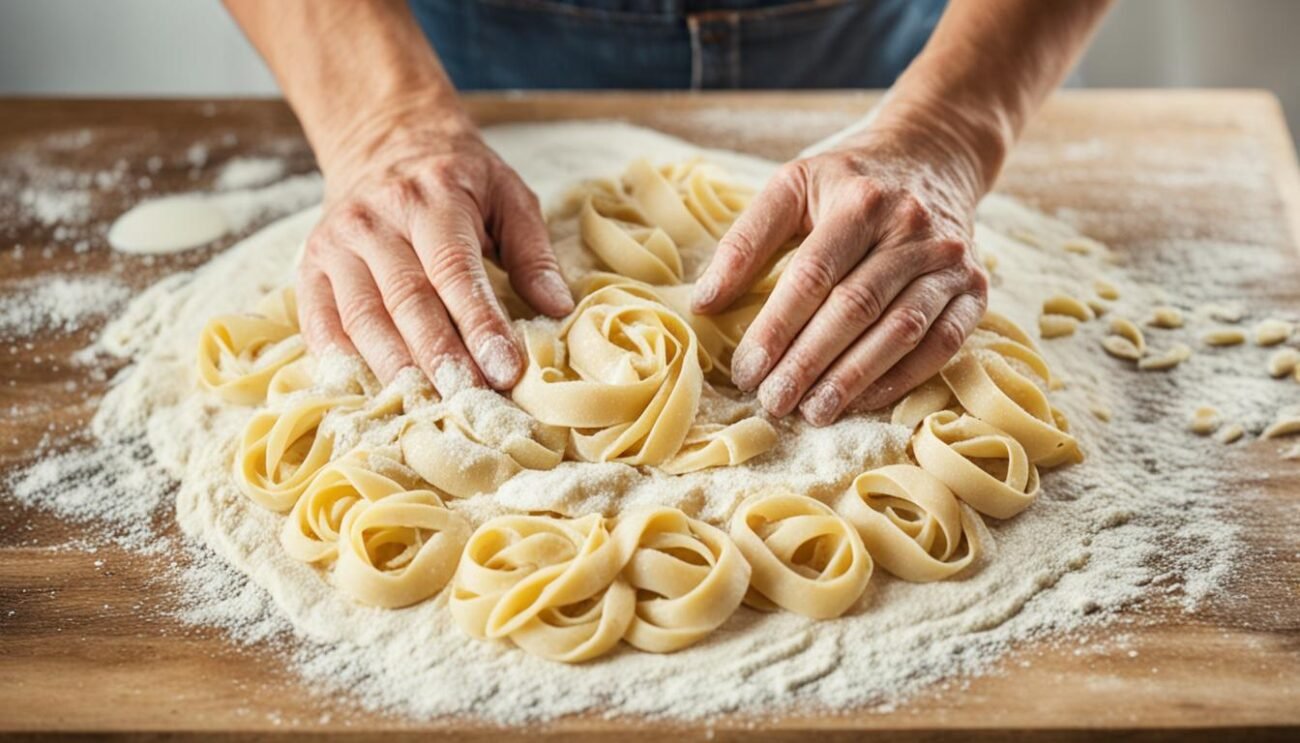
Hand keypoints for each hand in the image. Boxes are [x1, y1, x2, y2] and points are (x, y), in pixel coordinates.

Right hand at [296, 104, 572, 393]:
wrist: (383, 140)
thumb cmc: (458, 180)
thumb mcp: (507, 195)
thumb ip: (532, 251)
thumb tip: (557, 306)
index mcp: (432, 198)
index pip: (455, 271)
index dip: (479, 324)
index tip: (505, 370)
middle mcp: (376, 219)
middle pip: (408, 300)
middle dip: (440, 356)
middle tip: (471, 399)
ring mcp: (336, 243)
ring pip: (362, 317)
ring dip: (395, 368)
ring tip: (428, 405)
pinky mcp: (310, 266)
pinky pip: (319, 322)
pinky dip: (341, 361)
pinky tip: (370, 391)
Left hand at [691, 125, 989, 425]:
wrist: (933, 155)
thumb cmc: (848, 181)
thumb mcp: (790, 187)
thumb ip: (744, 243)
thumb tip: (703, 304)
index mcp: (860, 199)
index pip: (813, 274)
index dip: (776, 327)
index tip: (746, 369)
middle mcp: (911, 228)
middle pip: (855, 307)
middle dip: (809, 362)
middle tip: (773, 402)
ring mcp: (949, 261)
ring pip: (900, 331)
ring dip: (853, 380)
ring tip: (811, 413)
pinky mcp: (974, 289)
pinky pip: (940, 345)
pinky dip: (899, 380)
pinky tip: (861, 402)